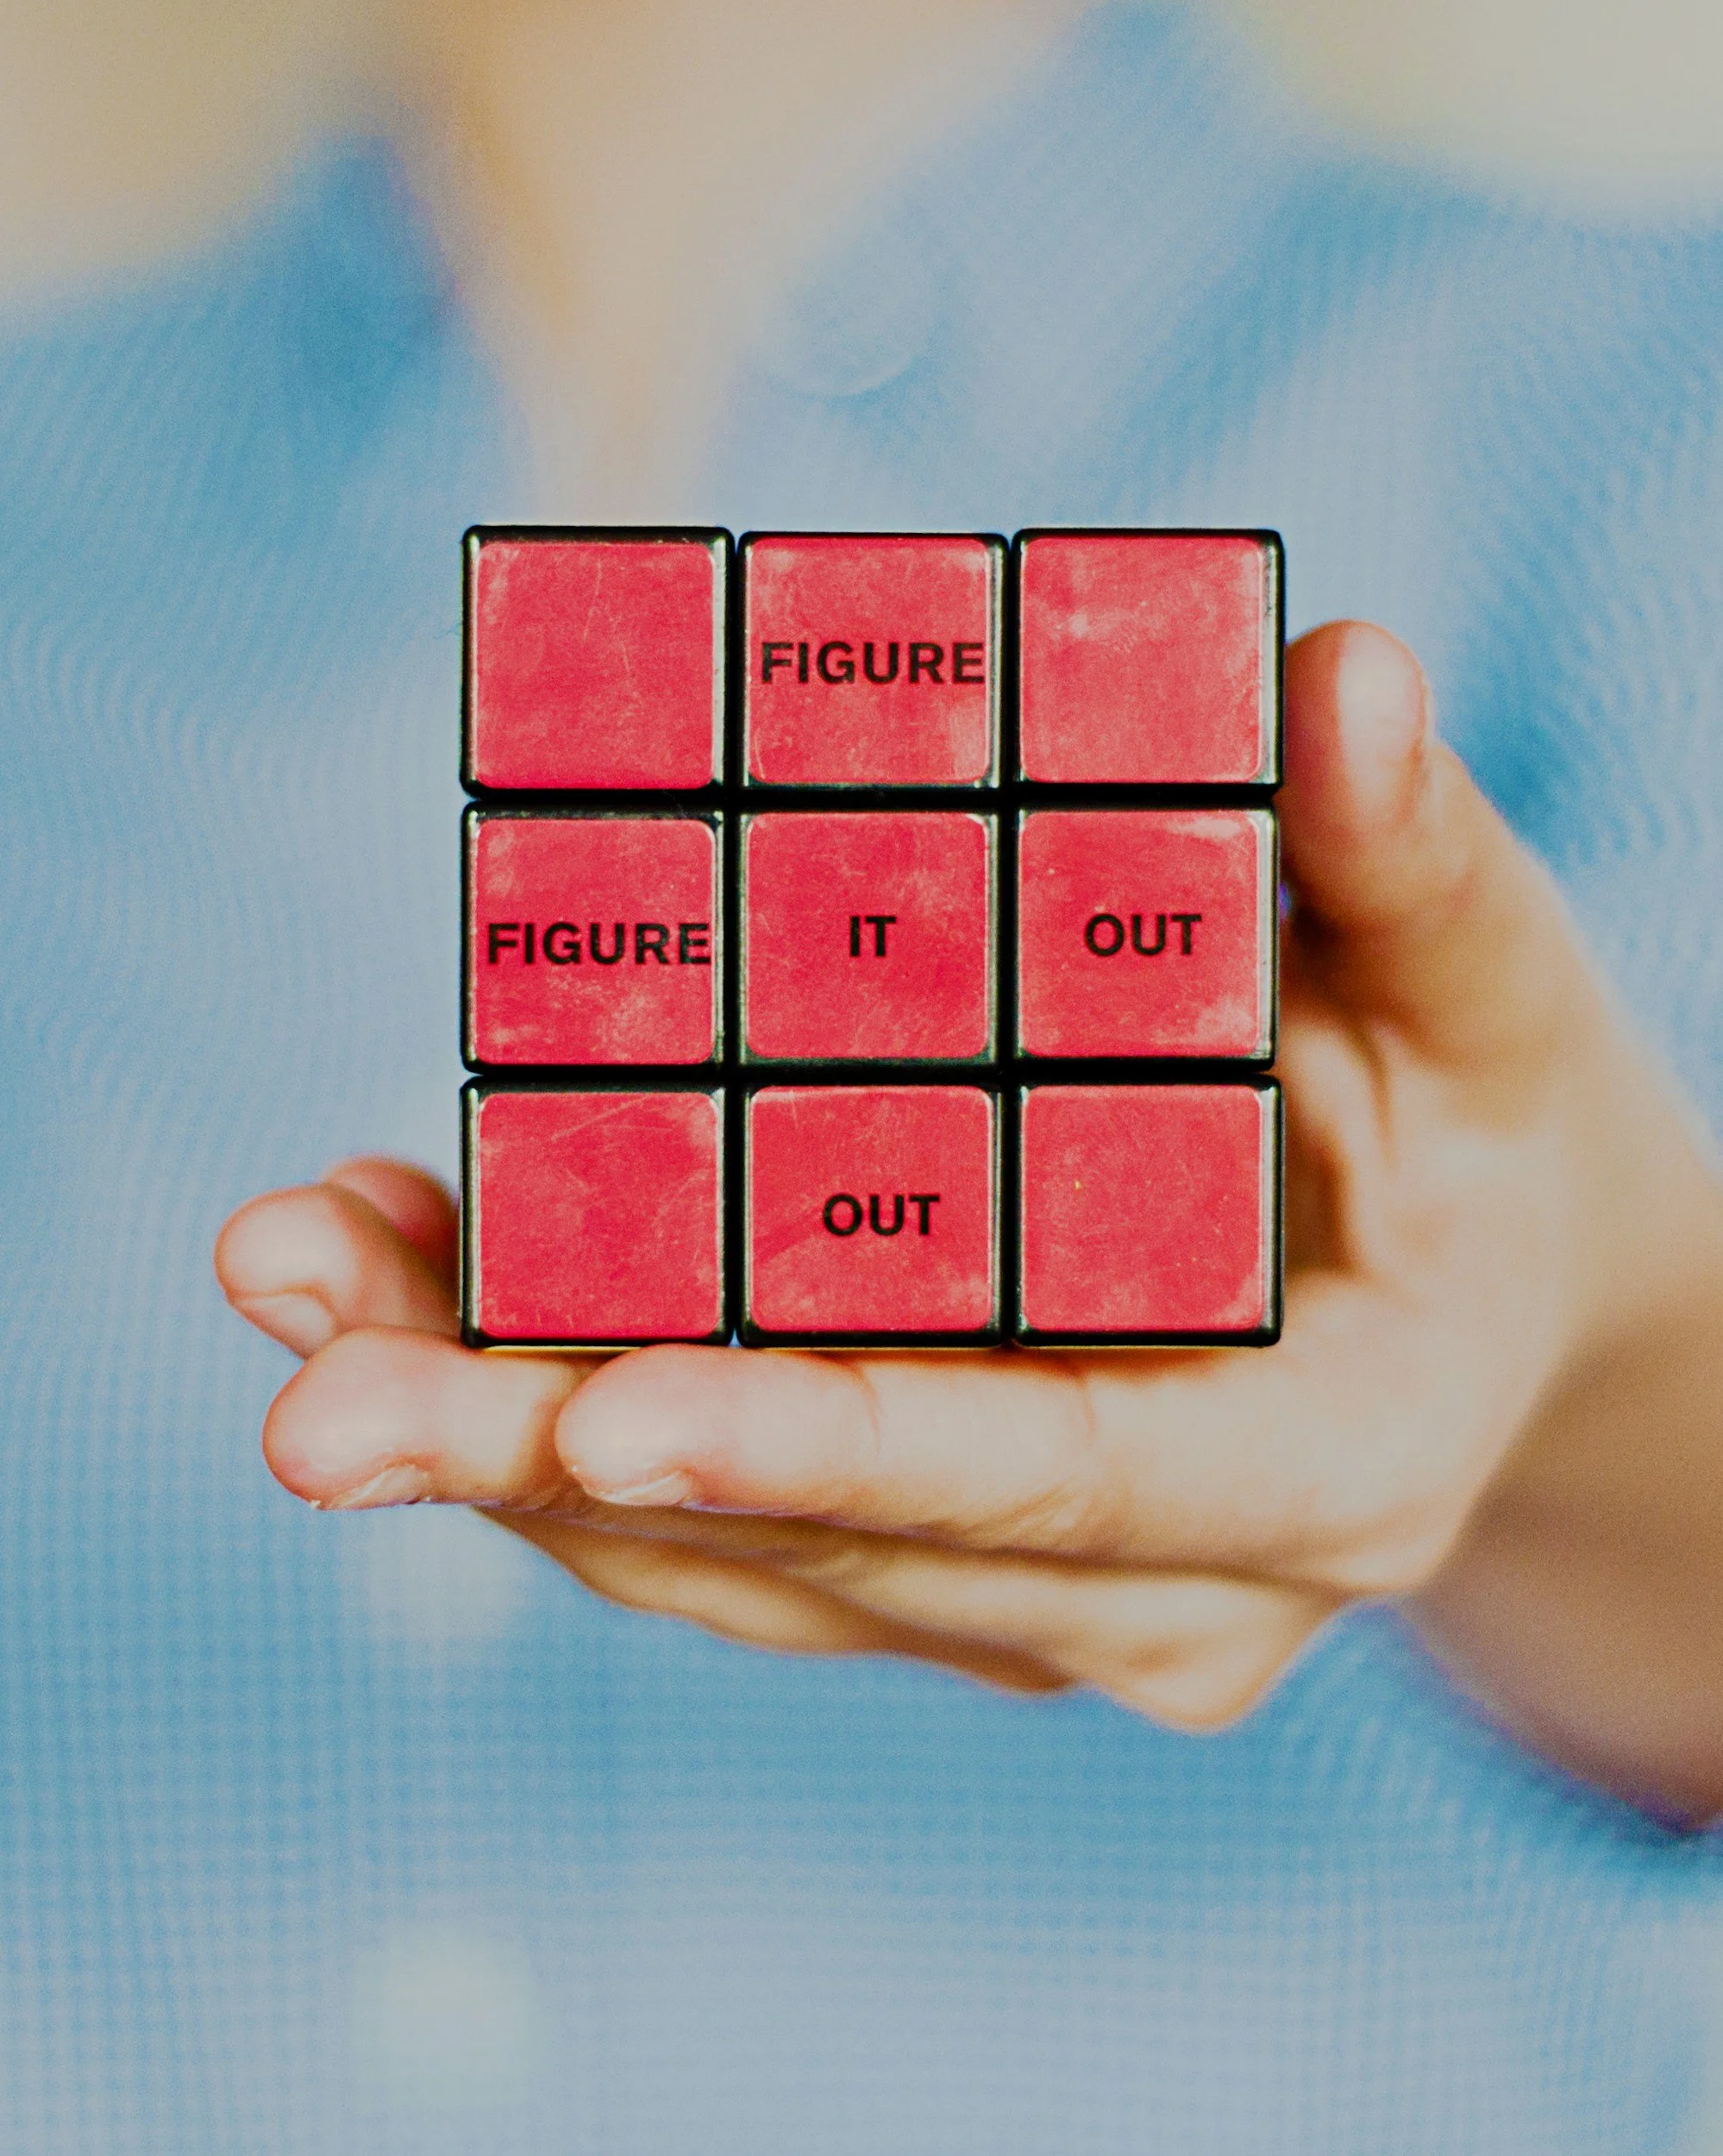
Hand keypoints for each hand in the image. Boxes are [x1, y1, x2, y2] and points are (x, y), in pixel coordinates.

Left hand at [216, 623, 1722, 1812]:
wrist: (1467, 1302)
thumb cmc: (1484, 1139)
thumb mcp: (1488, 1000)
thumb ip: (1410, 863)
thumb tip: (1342, 672)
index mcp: (1322, 1469)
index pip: (1063, 1480)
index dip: (842, 1444)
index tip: (609, 1411)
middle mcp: (1157, 1590)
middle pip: (828, 1543)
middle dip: (557, 1464)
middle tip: (311, 1396)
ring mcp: (1028, 1596)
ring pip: (725, 1555)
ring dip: (496, 1431)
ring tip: (293, 1278)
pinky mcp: (924, 1550)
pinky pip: (708, 1509)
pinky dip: (542, 1396)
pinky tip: (398, 1262)